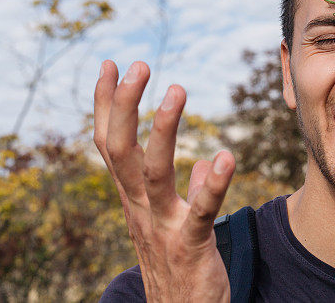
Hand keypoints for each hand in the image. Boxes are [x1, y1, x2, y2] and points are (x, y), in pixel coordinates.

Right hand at [93, 60, 235, 301]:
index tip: (110, 65)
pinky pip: (200, 211)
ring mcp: (161, 227)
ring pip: (152, 173)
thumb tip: (205, 162)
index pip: (110, 145)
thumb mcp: (176, 226)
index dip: (108, 106)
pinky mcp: (190, 246)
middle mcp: (140, 209)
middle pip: (120, 152)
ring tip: (176, 90)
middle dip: (125, 107)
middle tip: (138, 65)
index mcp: (135, 200)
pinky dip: (212, 184)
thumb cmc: (180, 269)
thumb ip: (188, 192)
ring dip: (162, 130)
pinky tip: (226, 156)